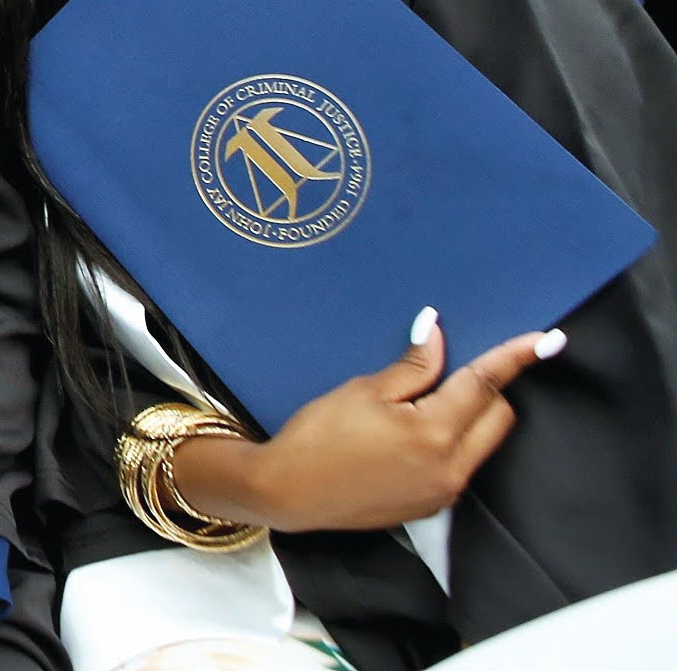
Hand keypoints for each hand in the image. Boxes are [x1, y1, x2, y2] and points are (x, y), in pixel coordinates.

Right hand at [174, 311, 558, 533]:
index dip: (515, 357)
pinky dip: (454, 441)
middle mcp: (452, 466)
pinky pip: (464, 463)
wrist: (290, 492)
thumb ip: (413, 366)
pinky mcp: (435, 505)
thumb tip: (438, 334)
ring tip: (426, 401)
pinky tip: (413, 433)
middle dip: (489, 388)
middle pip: (498, 416)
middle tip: (452, 369)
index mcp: (435, 432)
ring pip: (484, 442)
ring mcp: (447, 491)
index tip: (549, 340)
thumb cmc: (320, 436)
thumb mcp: (364, 391)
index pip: (486, 384)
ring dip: (472, 416)